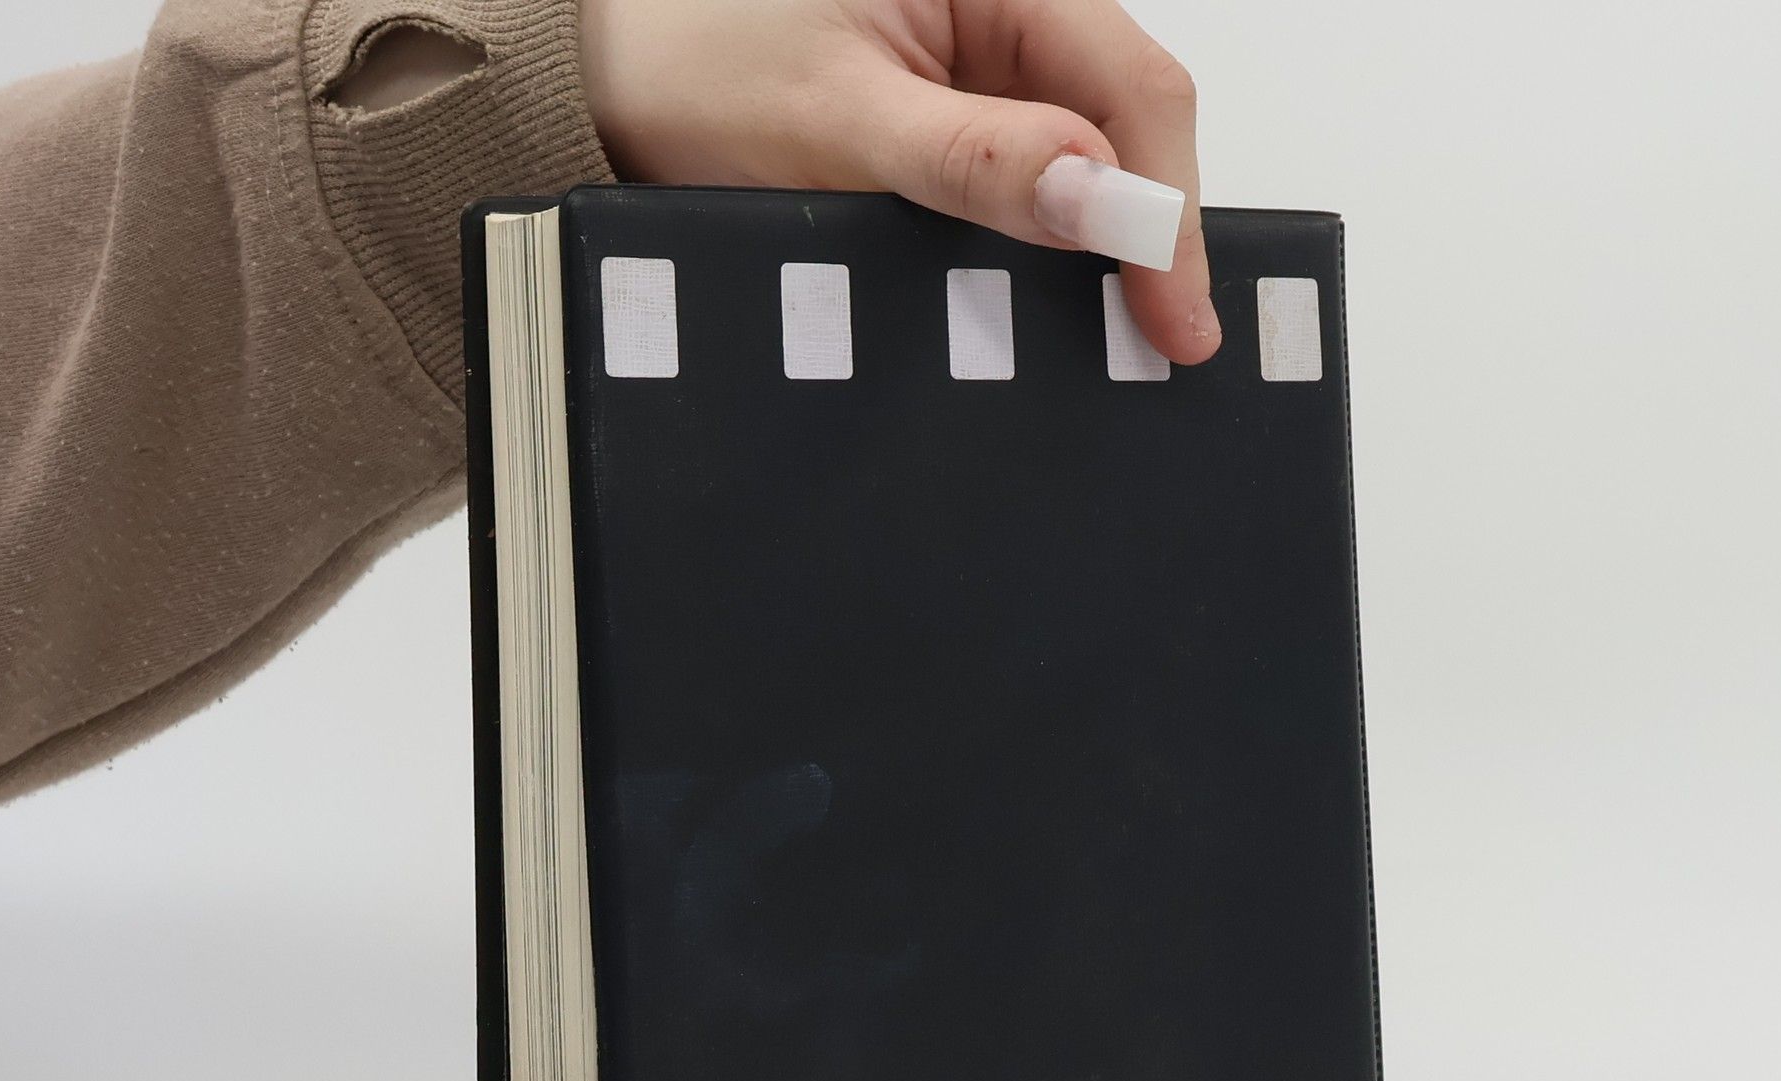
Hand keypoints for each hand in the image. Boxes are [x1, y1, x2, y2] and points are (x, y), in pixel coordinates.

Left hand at [578, 0, 1219, 364]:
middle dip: (1142, 233)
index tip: (1177, 319)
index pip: (1132, 88)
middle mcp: (1003, 2)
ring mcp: (982, 56)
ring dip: (1094, 245)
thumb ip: (972, 161)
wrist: (603, 62)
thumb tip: (1100, 202)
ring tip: (1105, 338)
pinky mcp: (953, 108)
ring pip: (1083, 155)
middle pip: (1124, 121)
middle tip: (1152, 346)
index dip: (1167, 210)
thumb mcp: (832, 120)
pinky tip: (1037, 300)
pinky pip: (1025, 174)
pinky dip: (1037, 241)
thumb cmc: (688, 59)